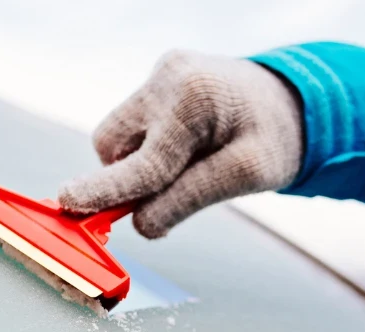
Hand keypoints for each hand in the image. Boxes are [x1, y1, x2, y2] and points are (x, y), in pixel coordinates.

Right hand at [58, 50, 303, 238]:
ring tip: (191, 167)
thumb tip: (141, 223)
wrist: (294, 101)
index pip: (145, 161)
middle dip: (128, 178)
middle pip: (113, 144)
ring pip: (118, 137)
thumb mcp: (249, 174)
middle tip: (166, 201)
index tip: (69, 204)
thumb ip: (192, 197)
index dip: (107, 191)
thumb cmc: (277, 138)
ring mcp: (160, 75)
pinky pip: (135, 127)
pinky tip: (187, 150)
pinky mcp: (159, 82)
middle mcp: (168, 78)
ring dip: (141, 165)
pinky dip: (150, 149)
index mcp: (195, 98)